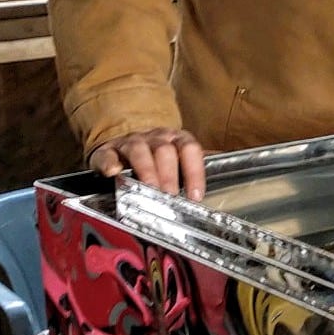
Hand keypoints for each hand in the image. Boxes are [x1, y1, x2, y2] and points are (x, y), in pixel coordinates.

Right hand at [88, 128, 207, 198]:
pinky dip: (110, 163)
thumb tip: (226, 174)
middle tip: (171, 196)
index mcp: (176, 139)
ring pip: (139, 151)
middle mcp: (155, 138)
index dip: (194, 172)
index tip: (195, 195)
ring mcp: (130, 142)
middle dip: (169, 175)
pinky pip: (108, 154)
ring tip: (149, 188)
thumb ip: (196, 166)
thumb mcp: (179, 157)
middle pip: (165, 151)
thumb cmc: (157, 155)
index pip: (190, 150)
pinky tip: (113, 172)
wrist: (123, 142)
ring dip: (146, 170)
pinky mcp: (107, 151)